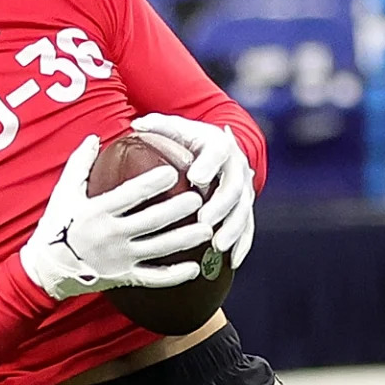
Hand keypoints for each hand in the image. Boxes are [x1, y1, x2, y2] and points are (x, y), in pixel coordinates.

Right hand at [18, 139, 204, 300]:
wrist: (47, 269)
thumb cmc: (57, 225)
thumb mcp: (64, 192)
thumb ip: (80, 163)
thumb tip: (95, 137)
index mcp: (97, 211)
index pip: (131, 194)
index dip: (154, 183)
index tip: (174, 172)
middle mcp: (110, 235)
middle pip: (152, 220)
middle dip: (179, 209)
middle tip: (200, 198)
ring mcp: (119, 258)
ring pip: (159, 249)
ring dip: (185, 240)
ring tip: (207, 229)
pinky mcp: (124, 277)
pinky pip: (154, 278)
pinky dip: (175, 275)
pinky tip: (195, 268)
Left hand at [130, 113, 255, 268]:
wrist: (221, 148)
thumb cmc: (191, 140)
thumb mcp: (176, 128)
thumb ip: (158, 125)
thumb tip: (137, 124)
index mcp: (220, 145)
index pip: (217, 154)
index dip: (208, 165)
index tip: (195, 178)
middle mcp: (237, 167)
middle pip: (234, 187)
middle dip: (221, 205)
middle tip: (204, 219)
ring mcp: (244, 189)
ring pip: (243, 211)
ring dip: (232, 229)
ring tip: (217, 245)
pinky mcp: (245, 208)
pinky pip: (248, 228)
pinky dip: (242, 244)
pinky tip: (233, 260)